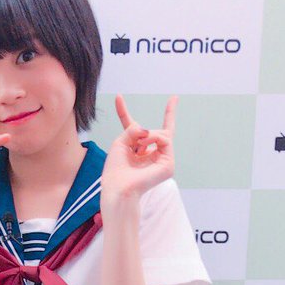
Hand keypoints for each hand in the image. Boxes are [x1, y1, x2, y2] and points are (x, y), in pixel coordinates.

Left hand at [101, 93, 176, 208]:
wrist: (118, 187)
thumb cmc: (115, 171)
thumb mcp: (120, 143)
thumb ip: (132, 129)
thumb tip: (147, 130)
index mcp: (137, 153)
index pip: (134, 131)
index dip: (124, 112)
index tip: (118, 96)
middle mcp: (151, 157)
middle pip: (155, 132)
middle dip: (142, 132)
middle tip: (134, 144)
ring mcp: (162, 161)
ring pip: (162, 133)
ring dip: (149, 135)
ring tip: (139, 146)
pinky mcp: (168, 165)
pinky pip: (165, 139)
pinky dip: (154, 138)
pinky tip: (144, 147)